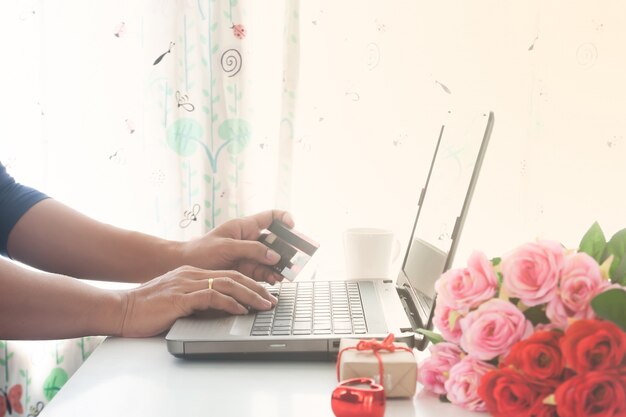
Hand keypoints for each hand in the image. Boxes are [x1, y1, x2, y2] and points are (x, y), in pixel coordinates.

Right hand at [119, 266, 277, 336]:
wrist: (121, 309)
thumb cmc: (147, 309)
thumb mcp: (178, 302)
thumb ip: (198, 302)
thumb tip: (223, 311)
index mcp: (192, 274)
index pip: (228, 275)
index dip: (250, 284)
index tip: (264, 294)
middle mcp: (192, 275)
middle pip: (233, 276)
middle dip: (257, 288)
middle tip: (273, 299)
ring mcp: (186, 284)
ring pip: (227, 284)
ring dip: (250, 295)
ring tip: (264, 305)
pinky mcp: (180, 297)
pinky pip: (211, 297)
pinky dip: (229, 303)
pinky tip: (240, 309)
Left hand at [180, 210, 294, 283]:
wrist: (184, 268)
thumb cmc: (201, 251)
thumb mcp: (227, 247)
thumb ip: (252, 250)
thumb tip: (274, 256)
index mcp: (245, 227)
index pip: (271, 217)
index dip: (284, 219)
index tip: (292, 228)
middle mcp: (250, 240)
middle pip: (275, 242)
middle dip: (286, 249)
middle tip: (295, 259)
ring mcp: (249, 257)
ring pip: (271, 260)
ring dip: (279, 266)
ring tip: (285, 274)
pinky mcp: (246, 271)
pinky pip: (263, 273)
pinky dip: (270, 277)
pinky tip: (274, 281)